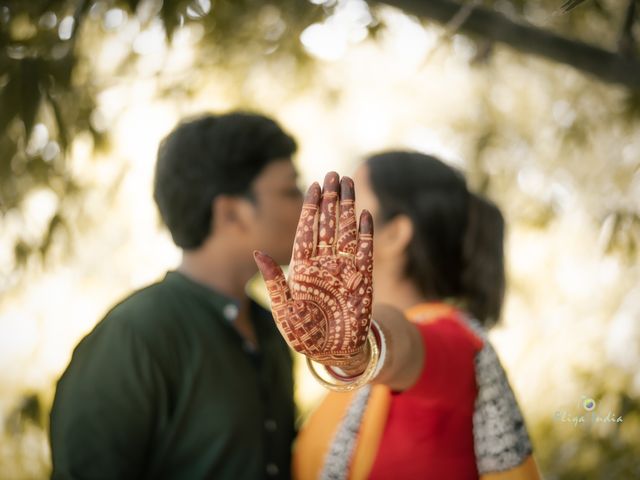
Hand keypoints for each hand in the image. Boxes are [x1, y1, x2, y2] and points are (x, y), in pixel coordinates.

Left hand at [254, 172, 373, 366]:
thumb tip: (257, 252)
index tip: (313, 185)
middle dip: (331, 200)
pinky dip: (365, 234)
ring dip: (348, 208)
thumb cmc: (303, 334)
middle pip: (328, 224)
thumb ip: (274, 281)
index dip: (310, 208)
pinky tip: (365, 214)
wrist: (332, 353)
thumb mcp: (283, 309)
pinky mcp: (363, 280)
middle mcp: (324, 264)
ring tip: (350, 183)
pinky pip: (365, 252)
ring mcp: (344, 270)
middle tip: (334, 174)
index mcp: (302, 268)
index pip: (307, 231)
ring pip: (346, 232)